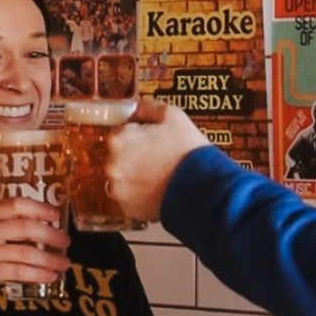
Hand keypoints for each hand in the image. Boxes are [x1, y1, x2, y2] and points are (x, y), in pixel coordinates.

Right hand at [0, 197, 70, 289]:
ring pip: (24, 253)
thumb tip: (49, 221)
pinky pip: (18, 272)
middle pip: (24, 228)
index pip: (16, 204)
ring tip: (64, 263)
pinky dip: (37, 274)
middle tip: (66, 241)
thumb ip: (10, 221)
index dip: (39, 208)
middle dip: (50, 235)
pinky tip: (51, 276)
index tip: (56, 215)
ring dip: (49, 259)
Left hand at [105, 98, 207, 221]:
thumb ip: (148, 107)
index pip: (121, 131)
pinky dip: (140, 194)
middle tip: (159, 157)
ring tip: (160, 175)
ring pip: (124, 177)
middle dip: (135, 155)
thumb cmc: (188, 152)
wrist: (203, 188)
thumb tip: (138, 108)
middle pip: (119, 155)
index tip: (152, 140)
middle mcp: (112, 166)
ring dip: (136, 175)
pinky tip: (158, 189)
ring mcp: (119, 189)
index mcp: (119, 139)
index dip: (139, 134)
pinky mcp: (128, 208)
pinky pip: (130, 197)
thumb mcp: (173, 116)